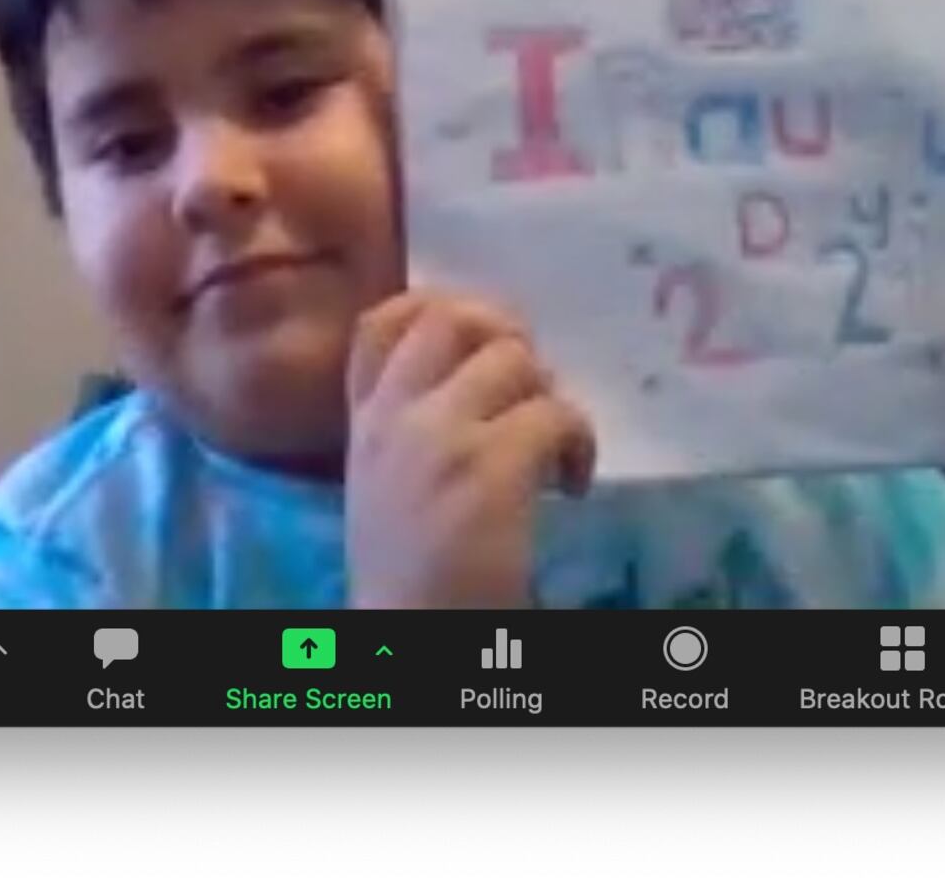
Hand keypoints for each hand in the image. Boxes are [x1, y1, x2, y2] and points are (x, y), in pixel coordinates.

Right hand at [344, 289, 595, 608]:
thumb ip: (407, 427)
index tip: (479, 338)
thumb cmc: (405, 575)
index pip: (381, 322)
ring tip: (552, 448)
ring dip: (548, 395)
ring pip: (514, 359)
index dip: (436, 307)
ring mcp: (442, 436)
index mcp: (364, 422)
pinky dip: (579, 444)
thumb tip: (483, 379)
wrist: (411, 636)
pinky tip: (571, 488)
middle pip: (452, 318)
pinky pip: (555, 414)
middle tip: (531, 385)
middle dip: (505, 336)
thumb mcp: (382, 485)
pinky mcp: (491, 467)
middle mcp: (395, 416)